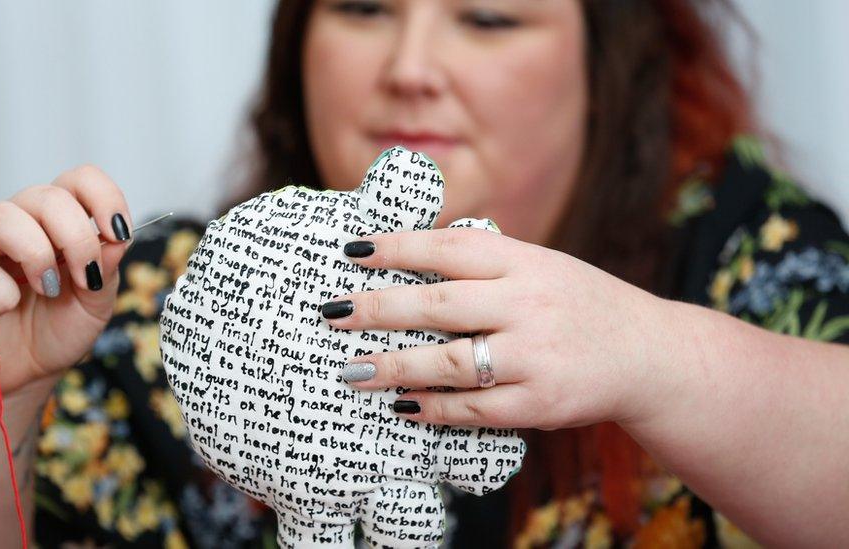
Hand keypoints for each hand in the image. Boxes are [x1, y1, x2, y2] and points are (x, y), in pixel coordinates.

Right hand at [0, 165, 132, 397]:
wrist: (19, 374)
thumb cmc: (55, 329)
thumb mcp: (95, 304)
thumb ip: (107, 271)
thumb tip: (117, 240)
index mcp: (55, 223)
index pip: (77, 180)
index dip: (103, 196)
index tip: (118, 232)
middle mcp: (16, 224)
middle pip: (45, 196)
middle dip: (76, 237)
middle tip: (86, 277)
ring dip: (36, 254)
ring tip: (49, 289)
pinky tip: (7, 307)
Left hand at [321, 227, 668, 429]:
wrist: (648, 354)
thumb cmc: (577, 303)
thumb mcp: (540, 265)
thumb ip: (484, 260)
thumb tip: (410, 248)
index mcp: (524, 262)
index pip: (448, 248)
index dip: (396, 247)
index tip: (351, 251)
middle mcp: (528, 304)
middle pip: (438, 305)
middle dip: (378, 310)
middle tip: (332, 315)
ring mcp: (534, 356)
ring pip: (448, 363)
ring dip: (393, 368)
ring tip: (350, 371)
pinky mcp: (539, 403)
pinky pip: (472, 408)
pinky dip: (432, 409)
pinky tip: (401, 405)